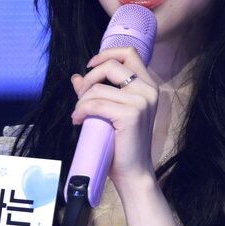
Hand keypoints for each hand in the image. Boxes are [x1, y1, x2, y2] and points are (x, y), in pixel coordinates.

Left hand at [70, 44, 158, 190]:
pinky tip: (78, 120)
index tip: (90, 66)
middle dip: (89, 78)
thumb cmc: (122, 145)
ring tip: (79, 115)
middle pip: (111, 65)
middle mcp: (148, 90)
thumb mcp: (110, 113)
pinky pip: (95, 104)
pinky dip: (81, 110)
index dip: (106, 54)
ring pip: (98, 88)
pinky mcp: (131, 114)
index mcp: (148, 86)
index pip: (129, 53)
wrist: (133, 172)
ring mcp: (141, 101)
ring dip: (82, 101)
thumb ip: (97, 93)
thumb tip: (76, 78)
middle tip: (80, 98)